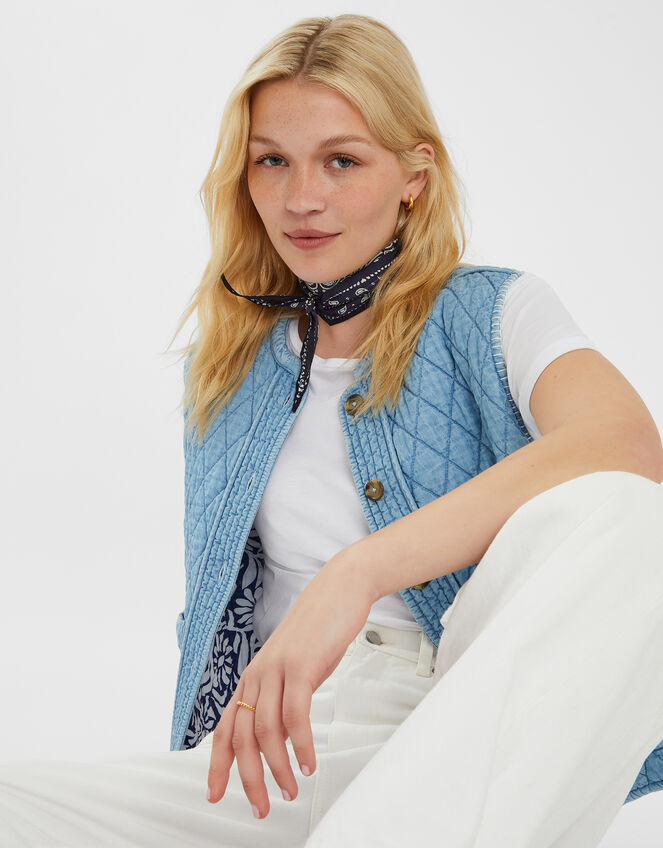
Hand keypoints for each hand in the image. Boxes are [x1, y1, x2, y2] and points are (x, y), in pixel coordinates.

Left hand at [205, 549, 372, 818]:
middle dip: (249, 779)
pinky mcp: (301, 666)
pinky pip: (295, 715)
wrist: (339, 590)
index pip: (226, 727)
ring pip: (266, 732)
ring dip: (278, 768)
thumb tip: (281, 737)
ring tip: (290, 790)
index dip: (217, 764)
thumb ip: (282, 698)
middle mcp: (258, 674)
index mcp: (252, 676)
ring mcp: (277, 669)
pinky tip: (308, 763)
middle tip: (261, 807)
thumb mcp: (294, 667)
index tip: (215, 794)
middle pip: (242, 737)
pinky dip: (301, 745)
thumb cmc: (319, 629)